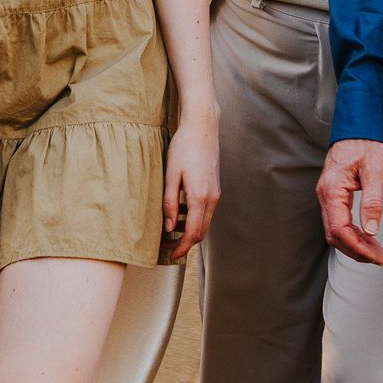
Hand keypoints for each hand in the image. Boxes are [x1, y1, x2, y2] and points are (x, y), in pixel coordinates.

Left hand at [163, 107, 219, 259]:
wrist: (202, 126)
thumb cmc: (183, 147)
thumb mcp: (171, 175)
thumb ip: (170, 203)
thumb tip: (170, 227)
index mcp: (200, 197)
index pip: (193, 233)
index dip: (181, 248)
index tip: (170, 256)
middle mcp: (212, 198)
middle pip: (201, 231)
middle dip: (185, 243)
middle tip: (166, 247)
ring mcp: (215, 193)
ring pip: (204, 221)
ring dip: (189, 230)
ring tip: (169, 230)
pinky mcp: (214, 187)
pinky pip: (206, 210)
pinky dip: (194, 217)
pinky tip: (179, 211)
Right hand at [317, 139, 382, 265]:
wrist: (358, 127)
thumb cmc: (366, 144)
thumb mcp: (375, 171)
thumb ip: (372, 201)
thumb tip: (372, 230)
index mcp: (332, 190)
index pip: (340, 229)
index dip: (358, 247)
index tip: (376, 257)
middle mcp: (325, 195)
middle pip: (335, 235)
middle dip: (357, 251)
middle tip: (380, 258)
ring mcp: (327, 196)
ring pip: (335, 231)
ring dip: (355, 245)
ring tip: (377, 251)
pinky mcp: (333, 196)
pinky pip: (338, 222)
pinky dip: (353, 234)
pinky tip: (368, 238)